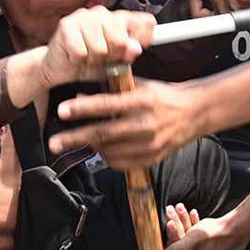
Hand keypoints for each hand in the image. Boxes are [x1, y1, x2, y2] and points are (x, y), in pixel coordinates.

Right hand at [39, 7, 156, 89]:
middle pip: (121, 39)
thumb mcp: (116, 62)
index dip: (145, 38)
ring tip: (88, 56)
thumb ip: (128, 53)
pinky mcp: (66, 25)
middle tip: (102, 57)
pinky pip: (82, 52)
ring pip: (100, 48)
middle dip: (112, 55)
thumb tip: (135, 48)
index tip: (136, 51)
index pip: (144, 22)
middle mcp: (103, 13)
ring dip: (94, 59)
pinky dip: (79, 60)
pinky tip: (75, 55)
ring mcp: (83, 17)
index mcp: (119, 19)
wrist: (61, 68)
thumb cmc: (90, 62)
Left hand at [50, 78, 204, 169]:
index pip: (106, 105)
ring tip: (80, 140)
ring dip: (91, 147)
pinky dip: (107, 157)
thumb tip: (81, 94)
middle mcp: (145, 124)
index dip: (82, 109)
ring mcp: (149, 144)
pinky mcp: (152, 159)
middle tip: (54, 143)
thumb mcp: (140, 86)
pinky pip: (121, 163)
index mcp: (142, 101)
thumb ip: (112, 90)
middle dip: (74, 138)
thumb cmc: (165, 96)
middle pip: (103, 134)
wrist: (196, 113)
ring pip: (109, 151)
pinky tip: (102, 149)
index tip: (62, 111)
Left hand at [163, 210, 243, 249]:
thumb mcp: (194, 238)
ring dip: (179, 228)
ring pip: (180, 247)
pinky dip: (187, 231)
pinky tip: (190, 217)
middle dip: (170, 235)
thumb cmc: (215, 234)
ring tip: (177, 210)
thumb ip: (178, 248)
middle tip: (169, 219)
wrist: (233, 229)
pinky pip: (188, 246)